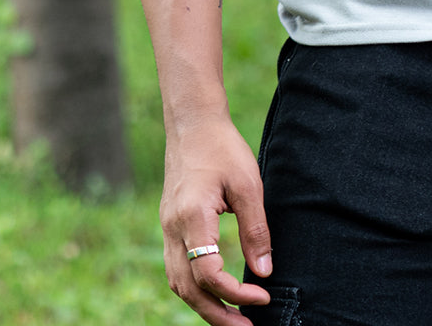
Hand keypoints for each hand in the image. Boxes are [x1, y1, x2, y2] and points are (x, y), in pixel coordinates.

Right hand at [160, 115, 272, 324]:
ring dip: (204, 306)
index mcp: (192, 218)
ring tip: (232, 319)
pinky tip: (214, 293)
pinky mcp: (169, 225)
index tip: (263, 296)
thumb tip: (265, 270)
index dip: (236, 293)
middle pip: (188, 289)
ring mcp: (167, 228)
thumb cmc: (223, 148)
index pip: (209, 274)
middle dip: (217, 315)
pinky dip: (194, 288)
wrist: (193, 124)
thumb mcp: (248, 184)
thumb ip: (255, 229)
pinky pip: (177, 268)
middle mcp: (173, 229)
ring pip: (178, 283)